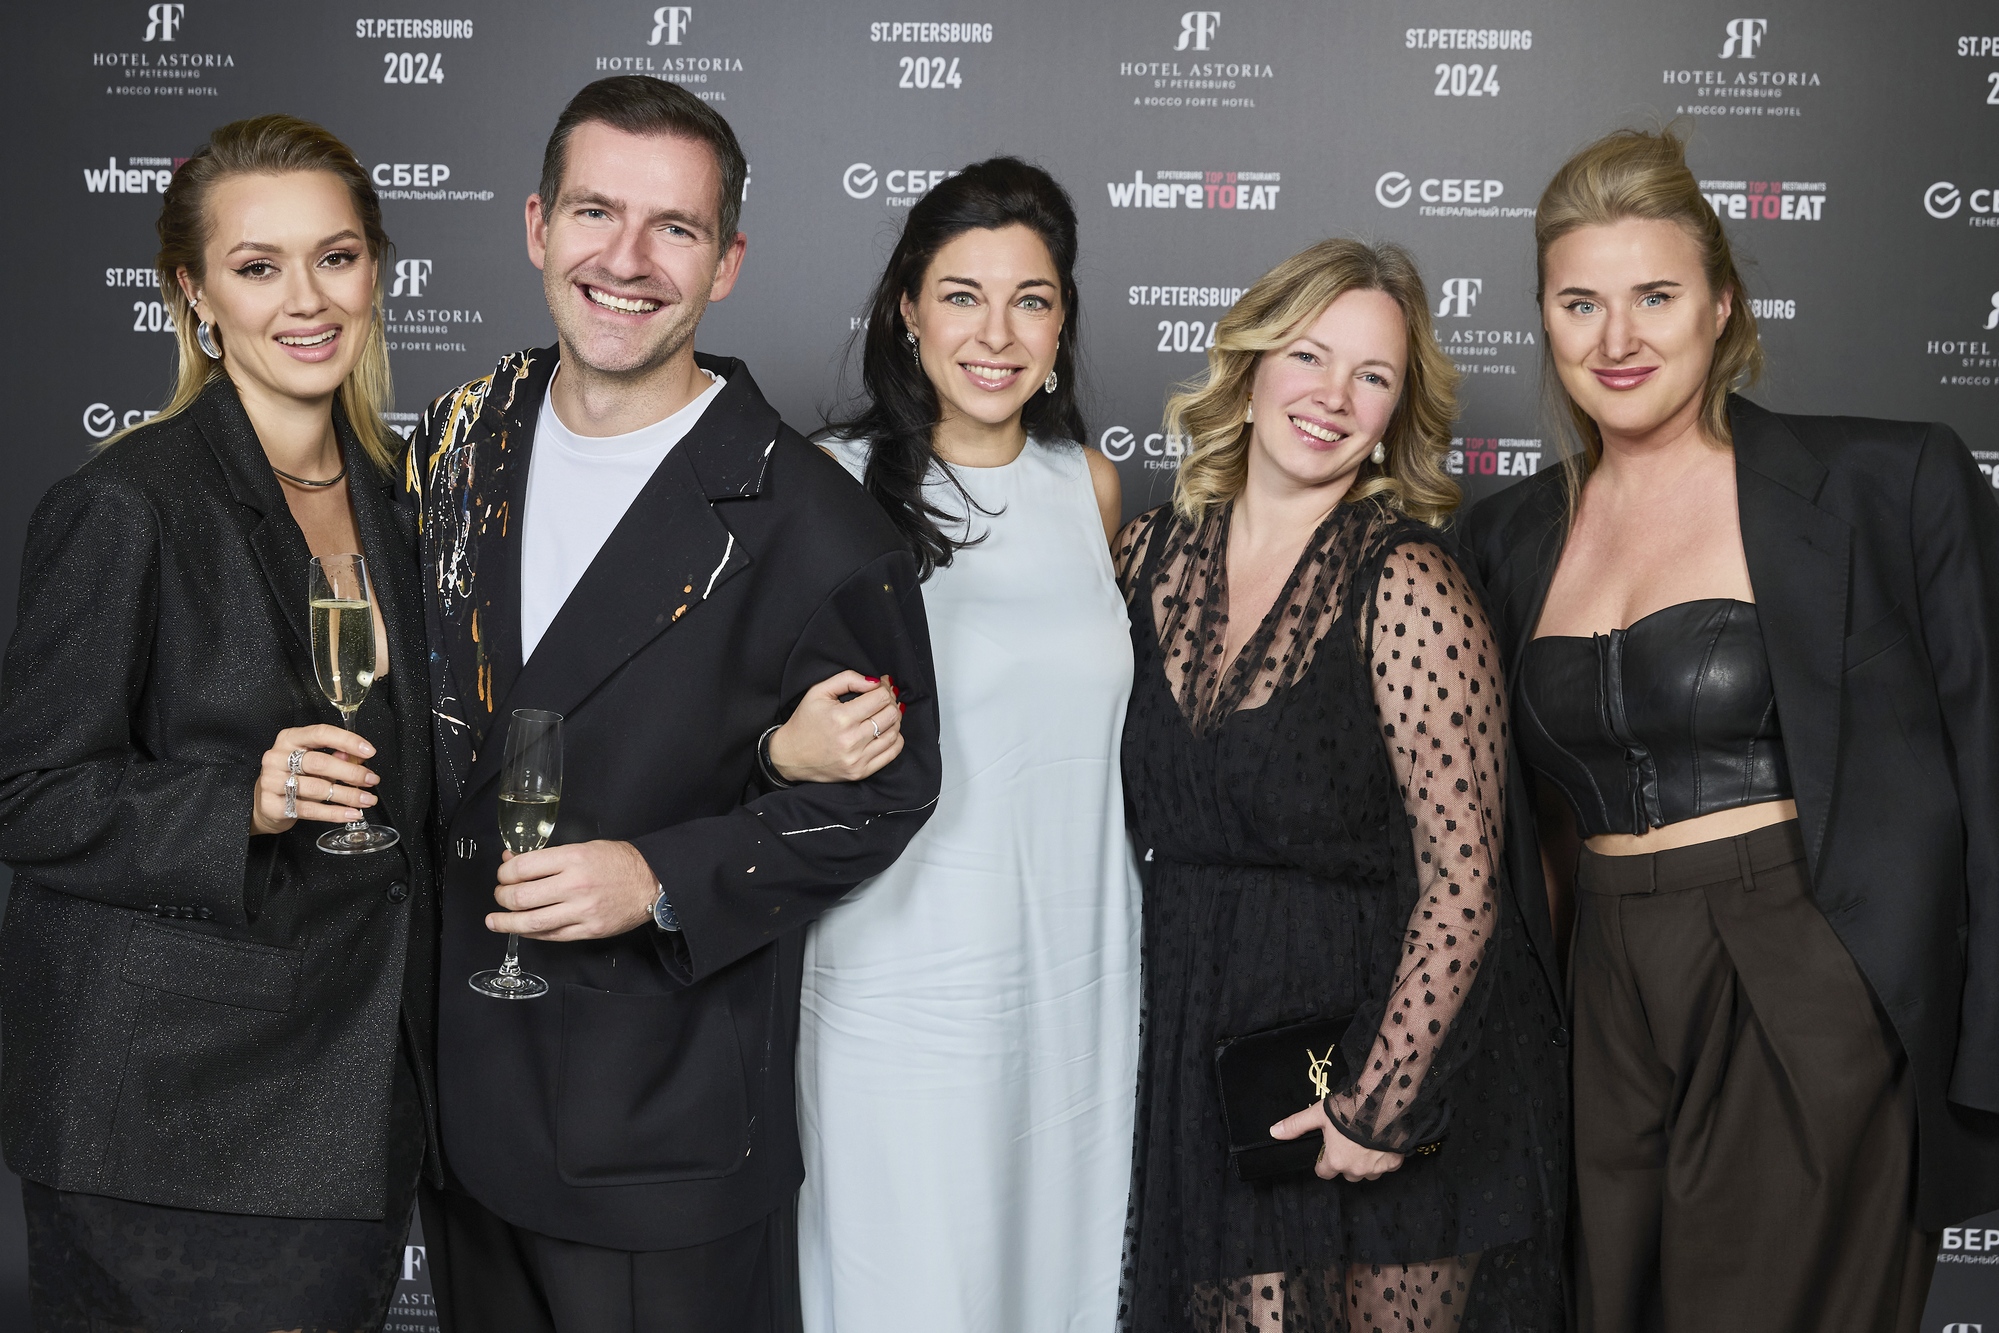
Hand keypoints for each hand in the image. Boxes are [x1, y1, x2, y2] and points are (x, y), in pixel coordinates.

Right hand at [252, 725, 379, 834]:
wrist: (263, 803)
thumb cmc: (292, 776)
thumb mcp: (311, 761)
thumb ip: (335, 756)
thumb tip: (358, 758)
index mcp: (289, 739)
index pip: (320, 733)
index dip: (347, 741)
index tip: (369, 751)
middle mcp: (277, 757)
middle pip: (320, 762)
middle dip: (351, 772)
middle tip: (371, 779)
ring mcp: (272, 781)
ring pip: (317, 788)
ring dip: (348, 795)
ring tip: (367, 799)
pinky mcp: (273, 805)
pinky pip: (310, 810)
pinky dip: (335, 813)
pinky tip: (352, 813)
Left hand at [489, 840, 657, 940]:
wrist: (652, 882)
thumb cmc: (619, 862)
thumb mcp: (583, 848)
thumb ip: (548, 857)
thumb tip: (512, 862)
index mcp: (573, 858)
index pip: (522, 868)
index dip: (504, 873)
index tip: (503, 875)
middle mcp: (575, 885)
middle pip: (521, 896)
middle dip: (502, 897)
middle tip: (500, 895)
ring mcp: (582, 910)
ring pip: (532, 922)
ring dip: (506, 922)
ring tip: (495, 921)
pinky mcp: (588, 930)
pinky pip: (551, 935)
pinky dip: (531, 933)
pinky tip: (522, 929)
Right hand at [766, 670, 902, 783]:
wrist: (790, 756)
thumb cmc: (804, 721)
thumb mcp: (818, 692)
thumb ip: (847, 679)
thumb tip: (876, 681)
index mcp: (841, 717)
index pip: (881, 698)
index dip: (884, 689)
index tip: (881, 686)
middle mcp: (851, 740)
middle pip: (891, 715)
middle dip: (891, 703)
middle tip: (883, 699)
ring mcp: (857, 759)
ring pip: (894, 733)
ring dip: (894, 720)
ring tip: (884, 714)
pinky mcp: (860, 772)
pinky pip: (892, 753)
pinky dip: (895, 739)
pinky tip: (886, 731)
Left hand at [1269, 1100, 1404, 1181]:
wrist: (1384, 1104)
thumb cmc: (1349, 1109)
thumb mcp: (1318, 1114)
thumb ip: (1297, 1125)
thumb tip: (1273, 1132)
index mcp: (1336, 1160)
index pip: (1324, 1172)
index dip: (1323, 1162)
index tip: (1326, 1151)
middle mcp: (1356, 1170)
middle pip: (1346, 1173)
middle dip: (1345, 1162)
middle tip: (1347, 1142)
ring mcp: (1376, 1168)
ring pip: (1367, 1172)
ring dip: (1365, 1162)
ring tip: (1365, 1143)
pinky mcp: (1394, 1163)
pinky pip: (1386, 1166)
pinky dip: (1384, 1158)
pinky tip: (1382, 1142)